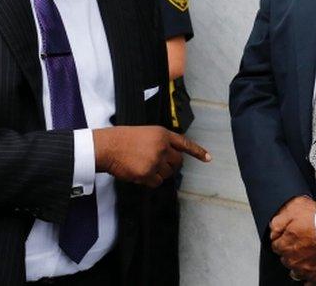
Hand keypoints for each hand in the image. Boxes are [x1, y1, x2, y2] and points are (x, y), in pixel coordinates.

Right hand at [92, 126, 209, 186]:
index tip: (208, 158)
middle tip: (157, 164)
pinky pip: (156, 182)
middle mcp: (162, 147)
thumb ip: (161, 142)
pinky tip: (139, 173)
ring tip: (143, 165)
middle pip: (177, 163)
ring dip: (158, 173)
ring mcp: (156, 160)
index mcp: (163, 134)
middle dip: (170, 166)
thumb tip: (171, 157)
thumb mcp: (146, 133)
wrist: (108, 147)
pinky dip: (150, 181)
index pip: (185, 143)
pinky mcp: (148, 173)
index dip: (197, 152)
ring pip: (167, 174)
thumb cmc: (123, 139)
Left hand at [270, 197, 315, 282]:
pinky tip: (313, 272)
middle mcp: (291, 260)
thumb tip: (272, 229)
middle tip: (303, 242)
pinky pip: (308, 284)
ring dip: (299, 264)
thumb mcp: (295, 209)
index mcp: (284, 244)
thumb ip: (279, 220)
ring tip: (310, 255)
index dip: (284, 238)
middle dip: (291, 250)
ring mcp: (304, 271)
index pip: (276, 245)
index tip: (291, 235)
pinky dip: (309, 279)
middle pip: (286, 258)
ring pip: (295, 271)